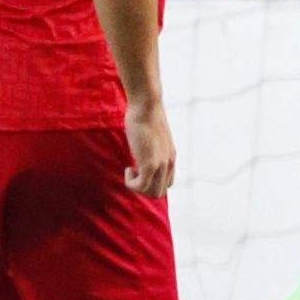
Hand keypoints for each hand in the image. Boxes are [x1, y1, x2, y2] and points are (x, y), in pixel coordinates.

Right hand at [123, 86, 176, 200]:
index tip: (139, 168)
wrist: (146, 106)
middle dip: (143, 187)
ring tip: (130, 169)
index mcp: (171, 157)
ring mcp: (161, 164)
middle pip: (159, 192)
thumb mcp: (151, 136)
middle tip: (133, 172)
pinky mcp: (150, 164)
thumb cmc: (144, 115)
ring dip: (137, 186)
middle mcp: (169, 163)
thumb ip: (151, 147)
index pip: (167, 183)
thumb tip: (141, 148)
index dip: (151, 181)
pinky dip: (131, 182)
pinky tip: (128, 168)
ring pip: (152, 193)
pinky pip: (141, 186)